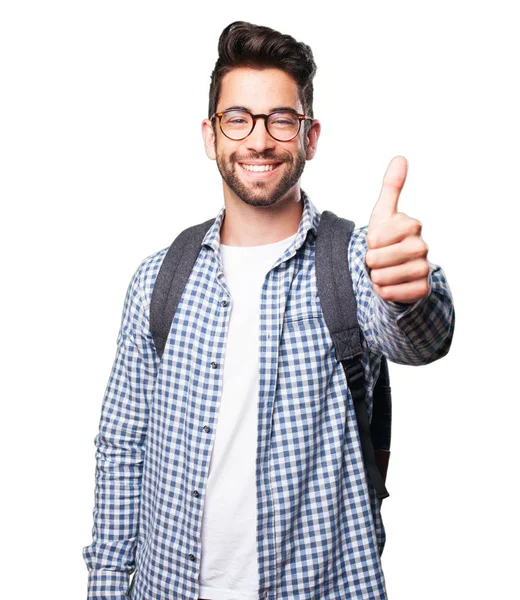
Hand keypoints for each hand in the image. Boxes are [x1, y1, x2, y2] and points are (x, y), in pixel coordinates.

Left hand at [365, 156, 429, 303]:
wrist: (398, 270)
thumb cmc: (387, 240)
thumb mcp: (384, 214)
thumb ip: (391, 187)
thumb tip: (401, 158)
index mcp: (411, 225)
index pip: (374, 238)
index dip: (369, 242)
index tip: (377, 241)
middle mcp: (422, 246)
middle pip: (376, 259)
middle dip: (370, 261)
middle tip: (380, 259)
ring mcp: (424, 268)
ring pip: (382, 277)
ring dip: (376, 277)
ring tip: (384, 271)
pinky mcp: (422, 289)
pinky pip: (390, 293)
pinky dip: (384, 292)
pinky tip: (391, 284)